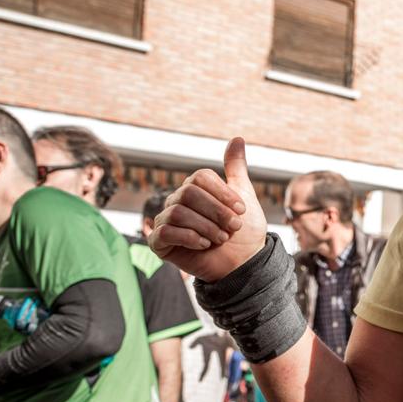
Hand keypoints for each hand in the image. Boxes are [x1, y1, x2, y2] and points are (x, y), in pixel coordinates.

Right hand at [149, 138, 265, 281]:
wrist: (242, 263)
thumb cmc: (243, 230)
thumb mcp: (244, 195)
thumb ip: (236, 168)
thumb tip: (237, 138)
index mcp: (195, 189)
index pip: (200, 178)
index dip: (223, 193)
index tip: (242, 210)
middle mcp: (177, 201)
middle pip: (189, 193)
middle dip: (216, 211)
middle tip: (234, 227)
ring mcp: (165, 221)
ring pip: (178, 212)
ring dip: (207, 227)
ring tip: (221, 238)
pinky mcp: (158, 242)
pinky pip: (165, 231)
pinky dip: (189, 238)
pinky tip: (204, 245)